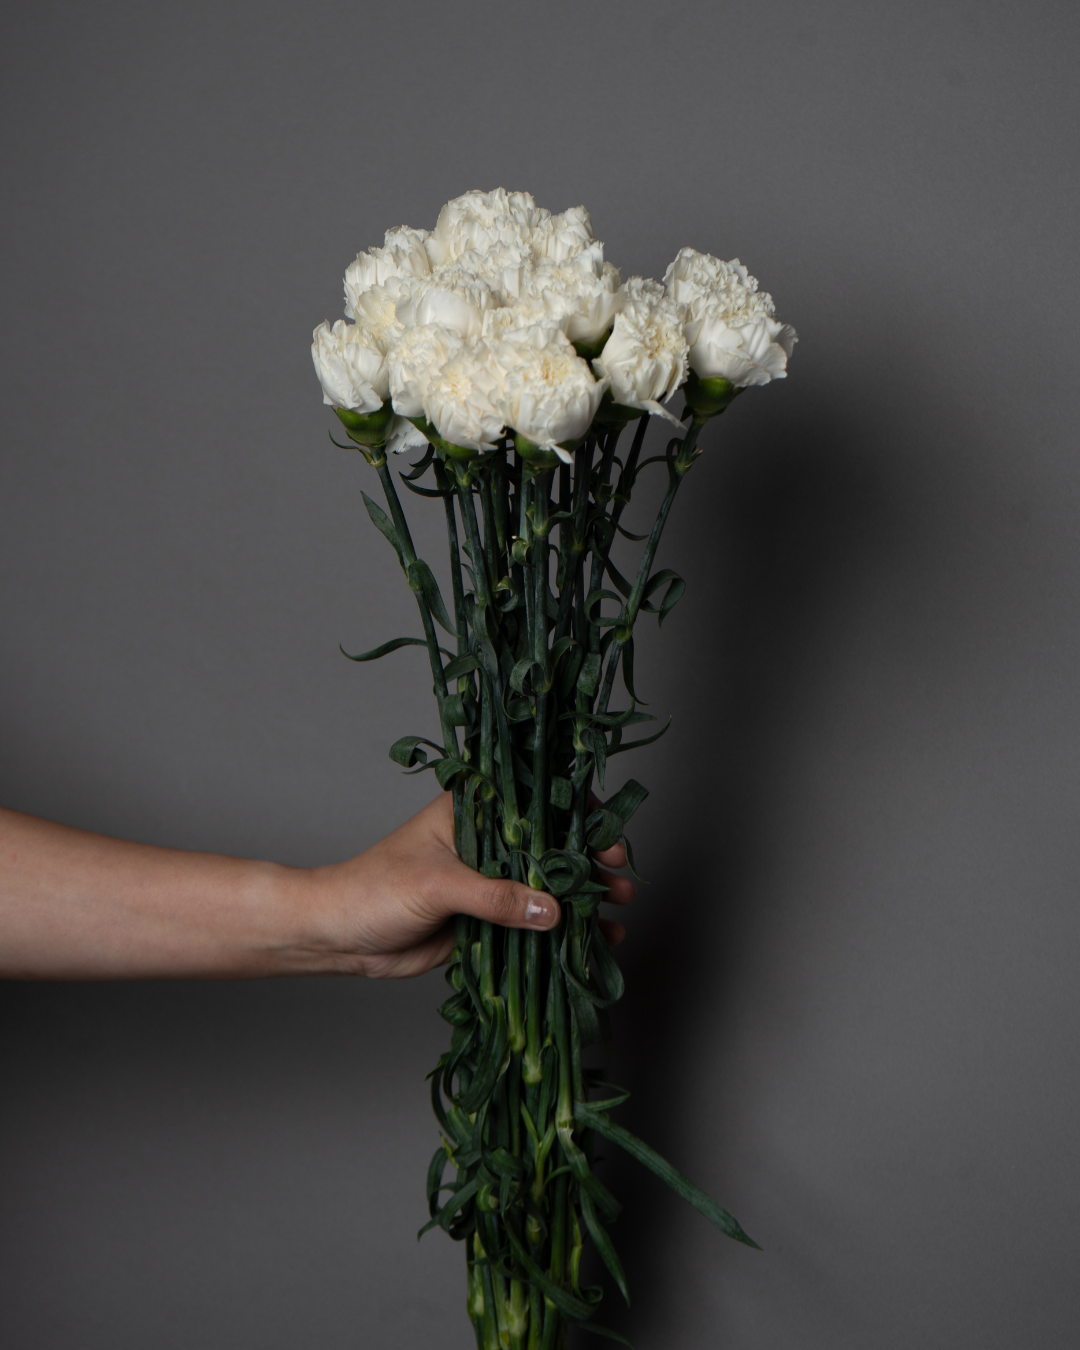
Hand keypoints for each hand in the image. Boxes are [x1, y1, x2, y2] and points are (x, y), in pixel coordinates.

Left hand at [310, 792, 634, 978]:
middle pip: (552, 848)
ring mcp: (490, 884)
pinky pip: (534, 926)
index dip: (577, 818)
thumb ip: (496, 897)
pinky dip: (564, 934)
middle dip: (591, 863)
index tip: (605, 838)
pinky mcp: (487, 922)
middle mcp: (487, 844)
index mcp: (473, 814)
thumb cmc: (375, 889)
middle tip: (621, 879)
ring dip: (585, 901)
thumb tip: (554, 911)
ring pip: (549, 889)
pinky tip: (595, 944)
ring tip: (619, 915)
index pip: (536, 804)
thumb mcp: (438, 885)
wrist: (339, 937)